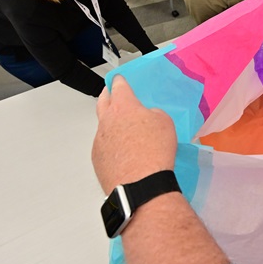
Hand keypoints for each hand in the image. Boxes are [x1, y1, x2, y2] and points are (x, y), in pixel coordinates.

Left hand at [92, 75, 176, 193]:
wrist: (141, 183)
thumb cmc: (154, 151)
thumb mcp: (165, 123)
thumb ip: (154, 114)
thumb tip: (148, 118)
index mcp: (123, 106)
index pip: (119, 86)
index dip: (120, 81)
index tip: (119, 79)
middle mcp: (107, 120)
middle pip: (102, 102)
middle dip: (107, 95)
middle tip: (111, 93)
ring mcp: (99, 140)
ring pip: (102, 125)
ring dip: (110, 123)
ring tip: (123, 129)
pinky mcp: (97, 158)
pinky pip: (103, 145)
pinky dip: (111, 144)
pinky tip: (123, 151)